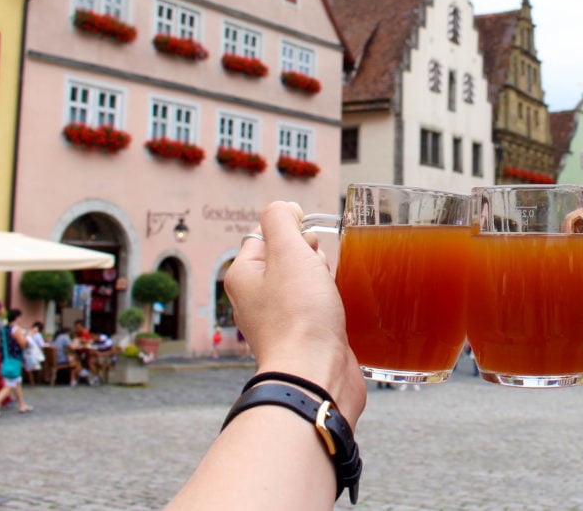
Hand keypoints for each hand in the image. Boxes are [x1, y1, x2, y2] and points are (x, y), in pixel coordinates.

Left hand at [227, 201, 364, 426]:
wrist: (316, 374)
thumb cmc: (300, 316)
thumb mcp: (288, 252)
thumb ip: (281, 220)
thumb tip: (284, 208)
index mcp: (243, 277)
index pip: (262, 235)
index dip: (289, 229)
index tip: (309, 236)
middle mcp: (256, 299)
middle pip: (284, 258)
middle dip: (309, 254)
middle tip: (318, 267)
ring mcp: (279, 321)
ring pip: (303, 283)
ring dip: (322, 278)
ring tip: (328, 289)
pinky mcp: (304, 338)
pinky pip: (316, 307)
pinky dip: (329, 301)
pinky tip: (339, 306)